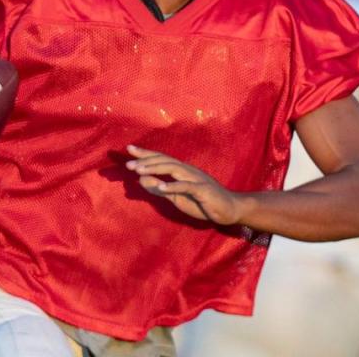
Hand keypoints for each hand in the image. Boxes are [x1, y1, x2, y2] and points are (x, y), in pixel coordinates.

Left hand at [125, 145, 245, 224]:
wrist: (230, 210)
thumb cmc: (203, 203)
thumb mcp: (177, 198)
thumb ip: (161, 189)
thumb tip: (142, 180)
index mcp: (182, 171)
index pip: (161, 159)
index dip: (146, 154)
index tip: (129, 148)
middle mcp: (188, 171)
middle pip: (165, 161)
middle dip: (146, 161)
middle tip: (128, 163)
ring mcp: (196, 179)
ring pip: (173, 169)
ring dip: (155, 169)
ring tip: (139, 171)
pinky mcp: (203, 190)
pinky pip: (186, 186)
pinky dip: (173, 186)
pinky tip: (162, 188)